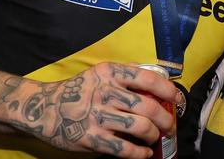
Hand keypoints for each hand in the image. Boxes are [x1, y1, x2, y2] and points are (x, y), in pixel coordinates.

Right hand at [12, 62, 182, 157]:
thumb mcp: (100, 74)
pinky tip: (145, 153)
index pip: (149, 79)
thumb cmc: (79, 90)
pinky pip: (124, 149)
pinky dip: (140, 153)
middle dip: (166, 119)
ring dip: (155, 135)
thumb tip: (157, 86)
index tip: (179, 100)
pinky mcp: (92, 138)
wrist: (45, 108)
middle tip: (170, 126)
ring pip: (140, 127)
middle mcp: (106, 92)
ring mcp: (98, 116)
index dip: (169, 91)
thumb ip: (125, 77)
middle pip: (148, 106)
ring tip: (156, 138)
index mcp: (111, 72)